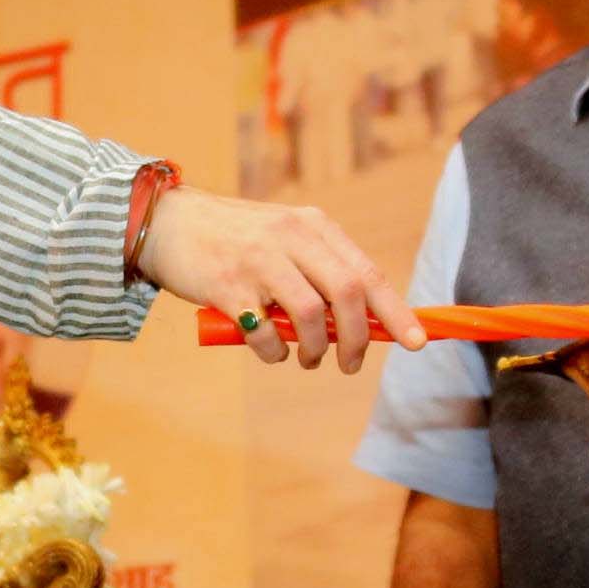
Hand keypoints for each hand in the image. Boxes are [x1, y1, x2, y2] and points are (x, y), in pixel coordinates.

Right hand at [134, 187, 422, 370]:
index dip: (397, 311)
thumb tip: (362, 325)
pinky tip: (269, 349)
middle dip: (357, 338)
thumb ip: (319, 273)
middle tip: (350, 364)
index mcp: (313, 226)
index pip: (368, 273)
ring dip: (314, 349)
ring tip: (306, 359)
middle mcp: (290, 237)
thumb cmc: (236, 241)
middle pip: (348, 293)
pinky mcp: (226, 285)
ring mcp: (258, 260)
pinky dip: (273, 352)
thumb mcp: (284, 241)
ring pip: (310, 315)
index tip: (418, 341)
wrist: (169, 223)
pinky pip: (264, 333)